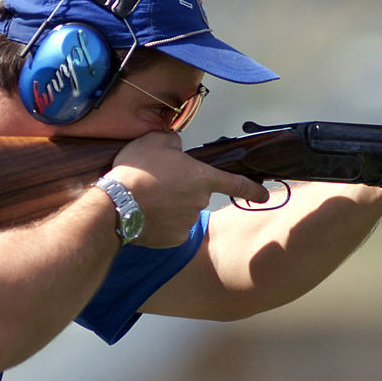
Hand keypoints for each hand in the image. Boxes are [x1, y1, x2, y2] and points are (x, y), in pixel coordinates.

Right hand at [107, 131, 269, 246]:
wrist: (118, 205)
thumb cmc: (137, 171)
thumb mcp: (155, 141)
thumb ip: (174, 143)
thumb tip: (177, 149)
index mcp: (202, 177)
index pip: (236, 184)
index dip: (252, 189)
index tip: (263, 195)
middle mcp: (200, 201)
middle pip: (197, 195)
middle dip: (183, 190)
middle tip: (157, 184)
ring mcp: (188, 222)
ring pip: (183, 212)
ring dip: (171, 207)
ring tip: (146, 199)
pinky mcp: (174, 239)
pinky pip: (172, 229)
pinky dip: (163, 224)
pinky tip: (146, 215)